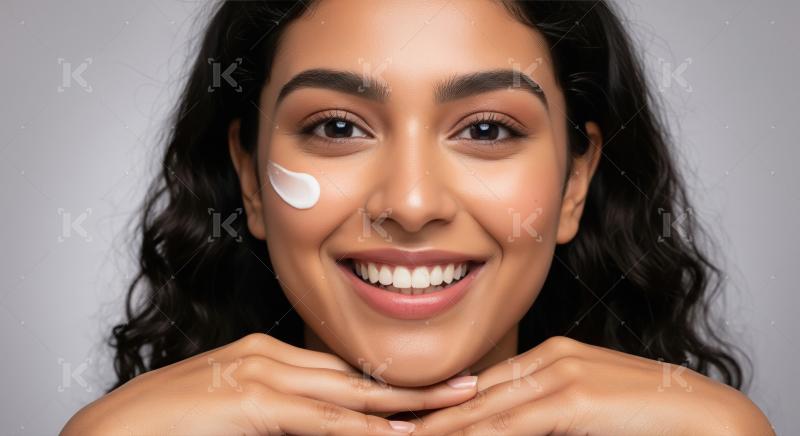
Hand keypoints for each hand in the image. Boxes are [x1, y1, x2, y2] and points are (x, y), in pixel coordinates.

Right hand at [60, 333, 477, 434]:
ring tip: (455, 407)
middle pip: (357, 375)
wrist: (106, 432)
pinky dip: (359, 428)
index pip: (343, 371)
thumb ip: (276, 414)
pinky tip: (395, 435)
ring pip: (348, 392)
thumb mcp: (233, 413)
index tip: (433, 389)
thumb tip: (316, 422)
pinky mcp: (249, 403)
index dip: (391, 383)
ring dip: (405, 404)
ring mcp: (260, 377)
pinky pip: (316, 419)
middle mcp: (270, 359)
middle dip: (416, 384)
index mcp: (267, 359)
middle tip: (471, 386)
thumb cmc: (165, 426)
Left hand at [408, 336, 773, 435]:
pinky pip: (512, 423)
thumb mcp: (587, 408)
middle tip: (386, 428)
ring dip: (440, 429)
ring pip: (485, 409)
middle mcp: (550, 359)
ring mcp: (560, 375)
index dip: (444, 404)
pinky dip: (476, 435)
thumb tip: (513, 425)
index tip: (409, 418)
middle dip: (430, 415)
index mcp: (551, 358)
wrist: (706, 417)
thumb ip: (549, 413)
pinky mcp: (572, 398)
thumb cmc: (648, 416)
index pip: (486, 385)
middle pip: (477, 394)